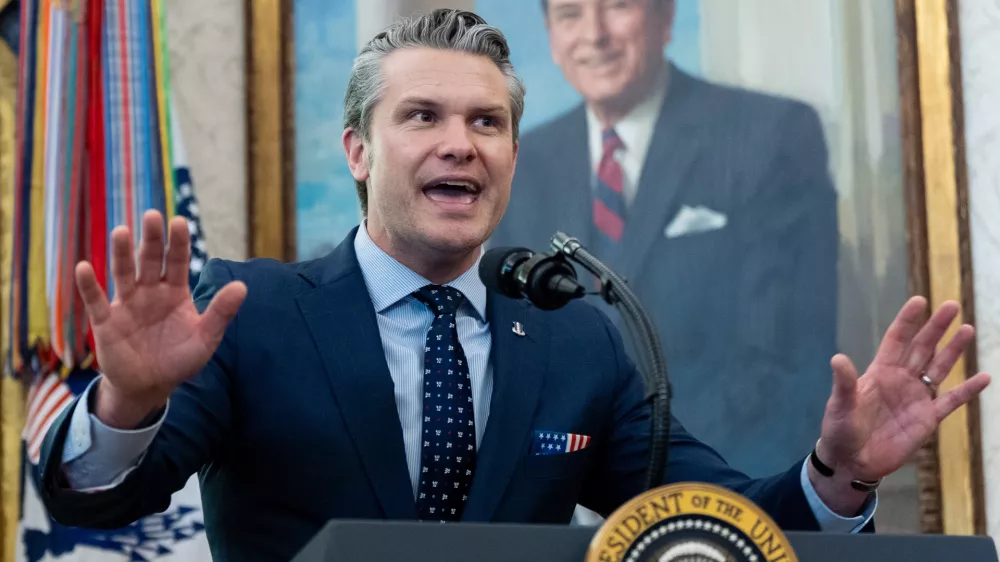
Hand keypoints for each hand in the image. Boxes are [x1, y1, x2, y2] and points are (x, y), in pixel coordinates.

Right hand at [76, 210, 246, 428]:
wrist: (150, 387)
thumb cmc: (180, 359)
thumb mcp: (206, 338)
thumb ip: (221, 312)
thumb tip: (243, 286)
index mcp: (175, 292)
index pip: (177, 262)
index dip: (178, 243)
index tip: (180, 221)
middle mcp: (150, 292)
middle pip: (150, 260)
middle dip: (152, 239)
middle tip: (152, 215)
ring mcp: (126, 304)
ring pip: (123, 274)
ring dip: (122, 253)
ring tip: (121, 232)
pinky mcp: (106, 322)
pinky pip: (95, 301)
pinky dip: (88, 285)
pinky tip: (84, 267)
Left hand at [808, 296, 990, 515]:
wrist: (852, 461)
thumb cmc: (840, 431)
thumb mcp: (840, 406)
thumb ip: (844, 383)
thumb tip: (837, 358)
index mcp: (879, 372)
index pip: (896, 341)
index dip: (907, 321)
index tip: (919, 301)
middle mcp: (901, 380)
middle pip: (922, 348)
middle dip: (936, 328)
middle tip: (951, 306)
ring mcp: (916, 398)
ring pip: (939, 368)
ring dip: (953, 350)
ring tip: (967, 330)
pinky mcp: (928, 419)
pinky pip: (951, 401)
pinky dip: (967, 390)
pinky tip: (984, 377)